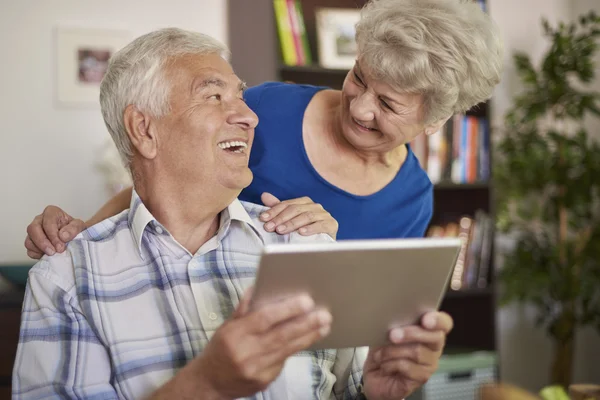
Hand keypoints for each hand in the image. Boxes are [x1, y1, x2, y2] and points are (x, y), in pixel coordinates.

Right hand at [24, 206, 85, 258]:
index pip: (47, 222)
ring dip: (40, 250)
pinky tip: (47, 256)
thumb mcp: (79, 226)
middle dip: (42, 242)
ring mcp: (33, 232)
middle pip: (32, 229)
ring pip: (29, 241)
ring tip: (52, 255)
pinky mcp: (32, 243)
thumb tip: (62, 236)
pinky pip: (29, 250)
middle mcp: (39, 220)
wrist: (73, 237)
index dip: (52, 235)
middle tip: (53, 252)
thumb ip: (73, 229)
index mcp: (51, 213)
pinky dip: (37, 255)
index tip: (60, 246)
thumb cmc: (74, 229)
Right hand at [194, 289, 331, 398]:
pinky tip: (308, 339)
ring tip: (324, 326)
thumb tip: (259, 287)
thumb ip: (244, 309)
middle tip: (324, 314)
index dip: (287, 310)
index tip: (306, 301)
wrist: (209, 383)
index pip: (264, 319)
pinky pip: (283, 362)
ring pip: (287, 350)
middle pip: (281, 335)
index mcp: (235, 334)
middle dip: (306, 324)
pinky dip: (296, 349)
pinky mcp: (263, 381)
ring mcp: (255, 369)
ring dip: (308, 337)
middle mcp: (245, 352)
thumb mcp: (227, 326)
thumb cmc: (220, 349)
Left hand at [259, 193, 338, 238]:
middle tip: (269, 227)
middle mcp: (315, 206)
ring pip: (306, 216)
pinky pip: (321, 225)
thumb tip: (264, 195)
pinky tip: (301, 232)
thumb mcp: (290, 220)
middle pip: (295, 209)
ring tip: (281, 230)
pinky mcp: (332, 224)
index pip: (287, 204)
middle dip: (280, 218)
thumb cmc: (305, 232)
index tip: (263, 219)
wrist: (324, 245)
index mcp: (305, 202)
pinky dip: (310, 228)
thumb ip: (278, 208)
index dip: (274, 211)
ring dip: (292, 223)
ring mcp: (324, 214)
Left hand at [363, 311, 452, 399]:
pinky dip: (391, 364)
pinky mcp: (421, 378)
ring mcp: (430, 364)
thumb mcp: (384, 332)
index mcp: (428, 330)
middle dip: (412, 334)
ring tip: (380, 354)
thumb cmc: (381, 350)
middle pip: (435, 337)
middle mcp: (433, 347)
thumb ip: (394, 324)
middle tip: (393, 335)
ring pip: (418, 352)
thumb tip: (392, 319)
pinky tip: (384, 365)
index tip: (426, 320)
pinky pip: (408, 367)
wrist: (372, 375)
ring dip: (393, 351)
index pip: (444, 323)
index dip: (438, 320)